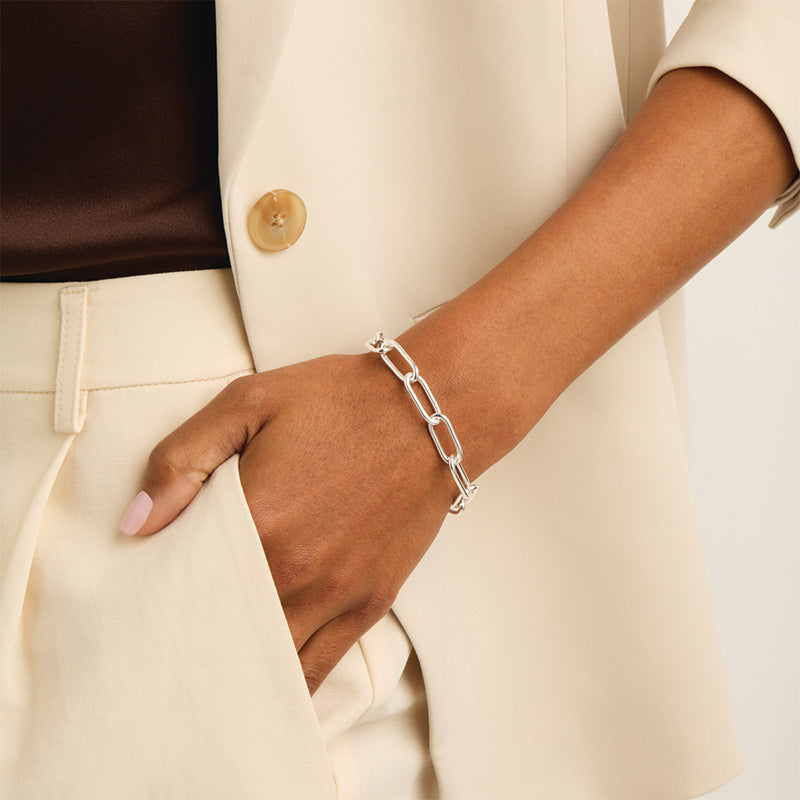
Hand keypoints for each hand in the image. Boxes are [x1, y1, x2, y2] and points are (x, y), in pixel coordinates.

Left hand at [123, 353, 452, 692]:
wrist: (429, 414)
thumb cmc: (340, 401)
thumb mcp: (250, 402)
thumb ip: (183, 458)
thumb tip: (136, 524)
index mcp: (258, 521)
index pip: (186, 583)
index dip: (160, 595)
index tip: (147, 597)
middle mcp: (295, 571)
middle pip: (224, 630)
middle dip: (195, 637)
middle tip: (173, 638)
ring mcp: (336, 594)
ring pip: (269, 660)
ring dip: (237, 666)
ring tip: (213, 666)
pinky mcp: (370, 602)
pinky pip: (319, 667)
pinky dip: (287, 682)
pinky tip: (266, 681)